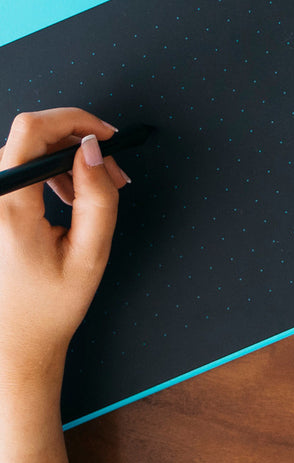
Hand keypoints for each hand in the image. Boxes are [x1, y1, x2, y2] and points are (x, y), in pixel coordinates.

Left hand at [0, 109, 126, 395]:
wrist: (11, 343)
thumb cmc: (50, 306)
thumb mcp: (91, 253)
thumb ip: (98, 197)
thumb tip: (95, 148)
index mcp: (9, 209)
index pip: (32, 130)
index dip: (74, 119)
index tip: (107, 137)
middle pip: (30, 136)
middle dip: (78, 143)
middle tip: (114, 173)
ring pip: (24, 151)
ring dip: (65, 159)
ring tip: (96, 190)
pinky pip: (16, 170)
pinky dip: (48, 172)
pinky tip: (70, 196)